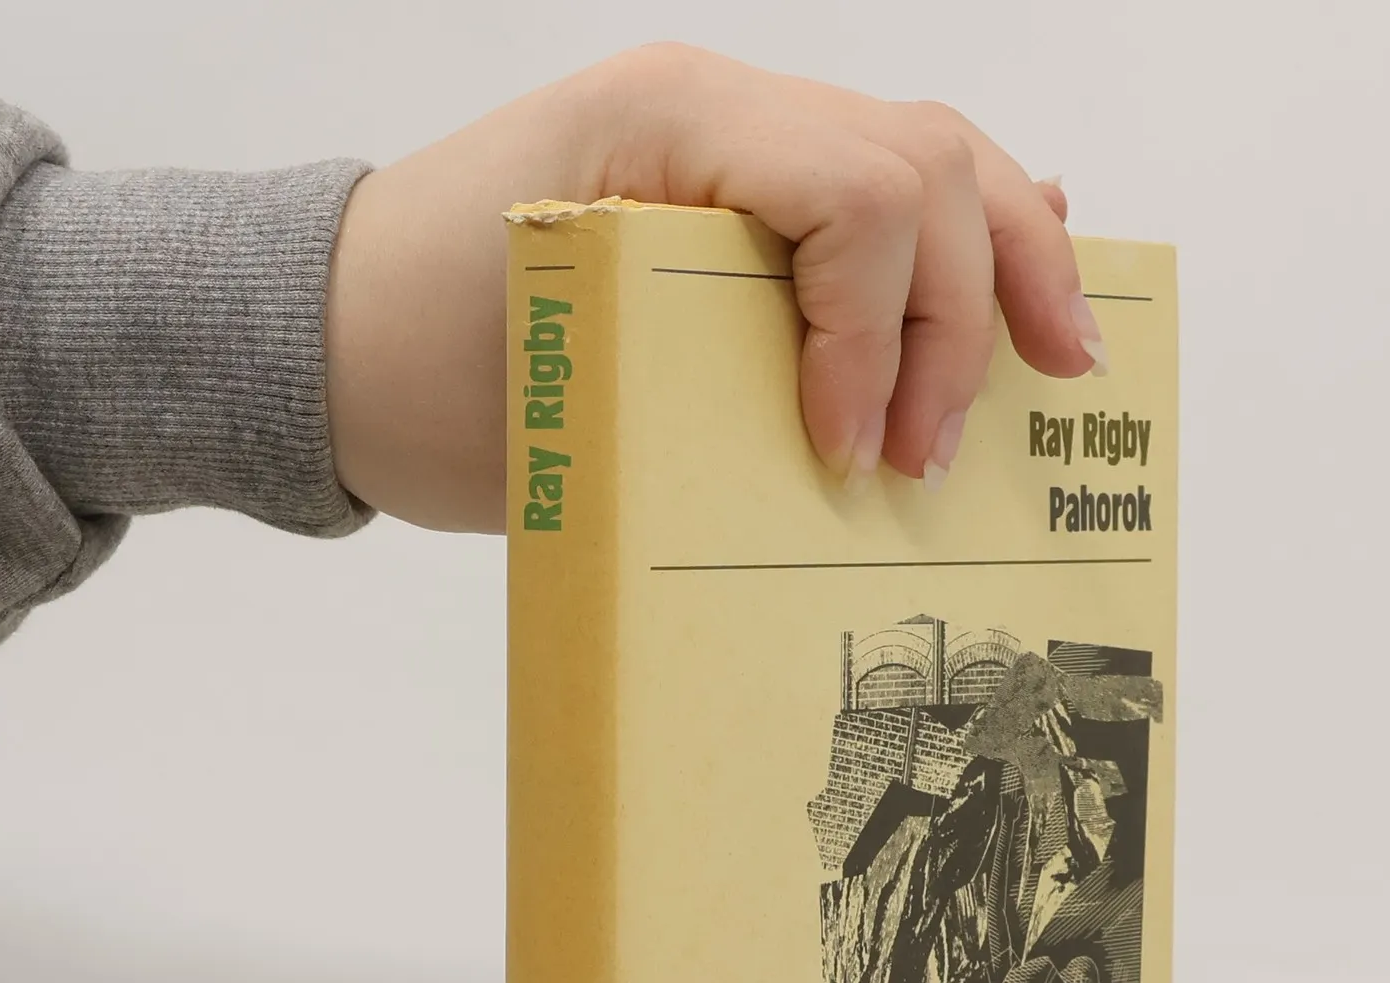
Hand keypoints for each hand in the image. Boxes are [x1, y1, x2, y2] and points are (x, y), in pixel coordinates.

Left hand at [325, 44, 1104, 530]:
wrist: (324, 343)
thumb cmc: (412, 368)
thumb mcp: (557, 385)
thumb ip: (709, 394)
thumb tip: (855, 469)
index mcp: (673, 120)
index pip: (864, 195)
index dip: (887, 335)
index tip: (849, 457)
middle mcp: (721, 106)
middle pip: (928, 166)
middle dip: (963, 319)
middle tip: (931, 457)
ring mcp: (735, 143)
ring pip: (932, 160)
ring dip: (1006, 268)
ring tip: (1064, 363)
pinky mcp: (737, 201)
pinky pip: (882, 192)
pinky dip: (965, 238)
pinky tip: (1037, 260)